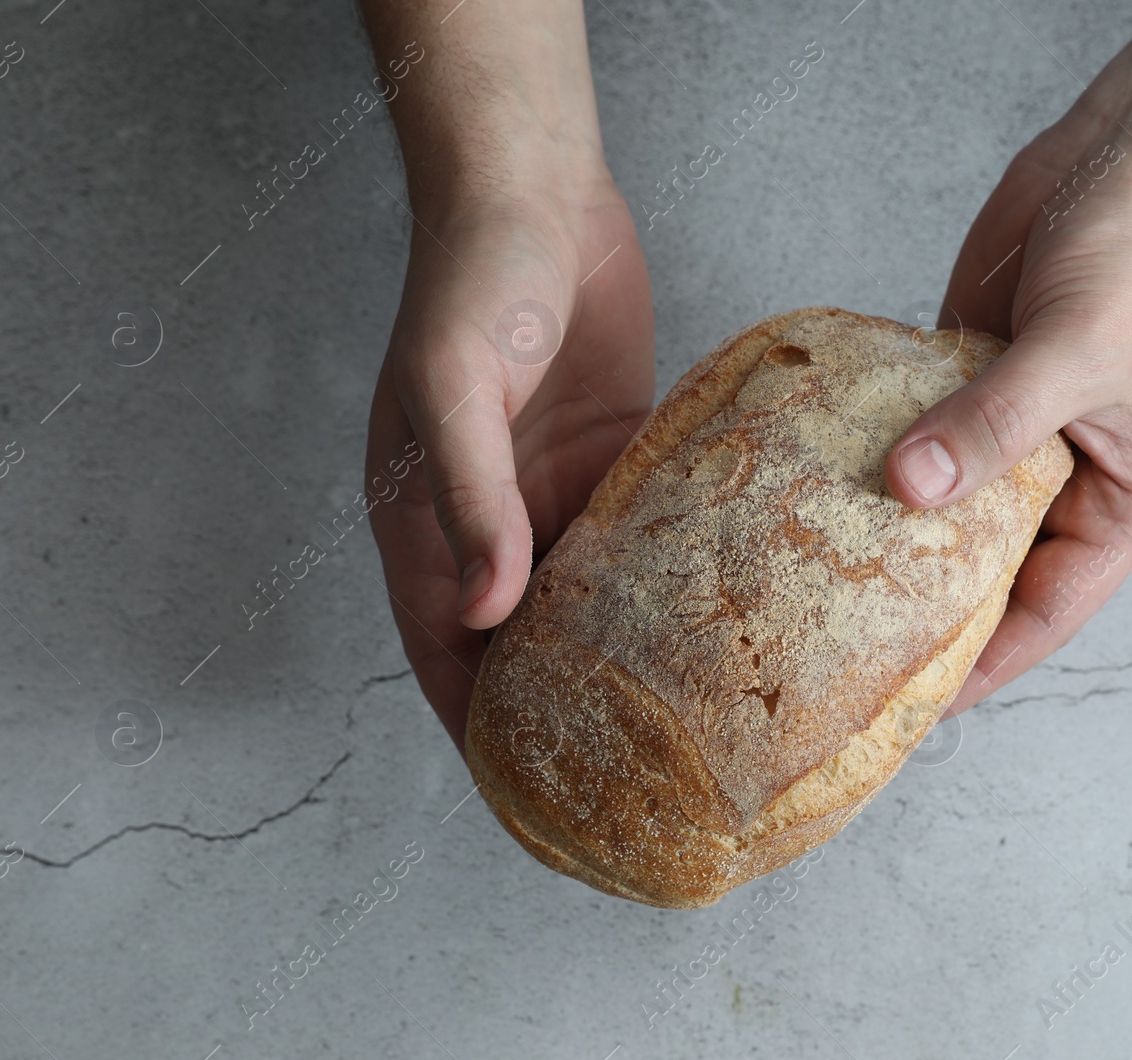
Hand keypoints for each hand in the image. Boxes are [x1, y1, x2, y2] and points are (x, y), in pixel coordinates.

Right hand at [365, 168, 653, 748]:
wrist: (537, 192)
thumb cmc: (475, 278)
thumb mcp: (455, 386)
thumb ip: (470, 497)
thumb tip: (484, 611)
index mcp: (421, 519)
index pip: (443, 651)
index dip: (480, 726)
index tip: (529, 795)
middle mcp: (488, 521)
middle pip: (518, 643)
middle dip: (561, 709)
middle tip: (627, 779)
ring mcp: (551, 493)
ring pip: (584, 601)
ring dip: (620, 654)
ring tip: (681, 724)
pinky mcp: (610, 461)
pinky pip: (635, 543)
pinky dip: (661, 584)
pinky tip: (710, 624)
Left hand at [888, 0, 1131, 711]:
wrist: (1122, 160)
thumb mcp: (1072, 355)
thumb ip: (991, 426)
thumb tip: (908, 490)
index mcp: (1122, 501)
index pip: (1046, 610)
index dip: (984, 662)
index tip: (913, 706)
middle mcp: (1066, 481)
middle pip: (989, 572)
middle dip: (927, 611)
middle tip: (842, 656)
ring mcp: (1012, 434)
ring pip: (947, 511)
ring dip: (893, 537)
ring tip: (816, 587)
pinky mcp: (968, 387)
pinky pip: (919, 443)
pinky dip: (879, 464)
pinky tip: (817, 492)